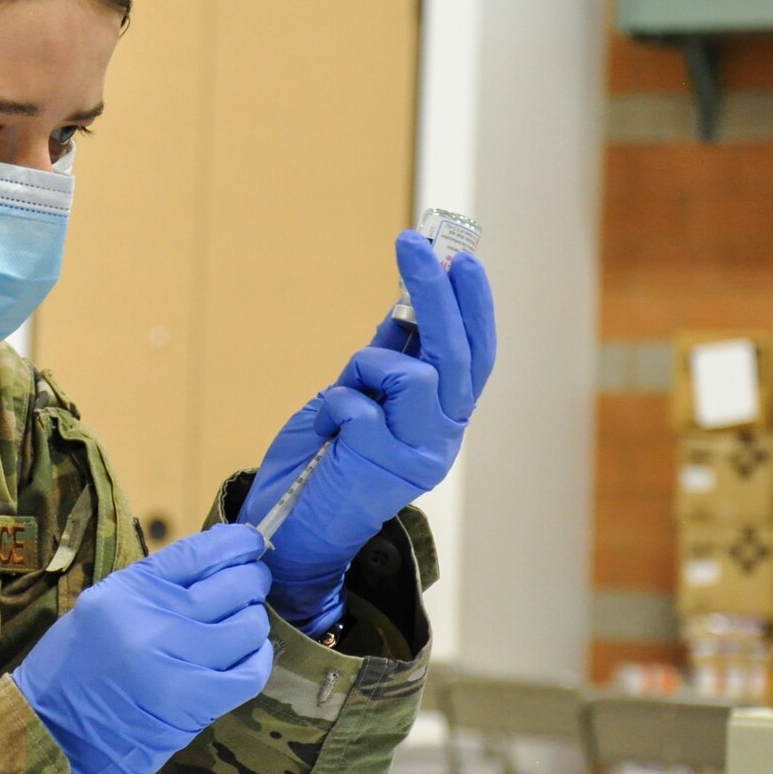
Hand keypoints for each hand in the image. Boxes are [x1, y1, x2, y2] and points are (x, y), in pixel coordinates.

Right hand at [11, 524, 273, 773]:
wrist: (53, 731)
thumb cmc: (76, 666)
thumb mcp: (105, 606)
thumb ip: (156, 586)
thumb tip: (217, 564)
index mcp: (130, 589)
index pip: (200, 553)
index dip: (237, 543)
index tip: (251, 543)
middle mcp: (154, 620)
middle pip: (233, 587)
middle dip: (252, 580)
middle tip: (253, 584)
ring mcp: (176, 663)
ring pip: (247, 628)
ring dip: (253, 621)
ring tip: (244, 623)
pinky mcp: (192, 703)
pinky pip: (248, 674)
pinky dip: (257, 659)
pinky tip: (249, 655)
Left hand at [237, 231, 495, 633]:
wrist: (294, 532)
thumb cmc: (326, 462)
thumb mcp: (362, 396)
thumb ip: (388, 358)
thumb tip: (408, 303)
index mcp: (445, 417)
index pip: (477, 354)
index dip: (475, 306)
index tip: (463, 257)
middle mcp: (443, 436)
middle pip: (454, 353)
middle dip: (435, 292)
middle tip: (412, 241)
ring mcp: (419, 454)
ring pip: (414, 373)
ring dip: (368, 368)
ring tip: (343, 395)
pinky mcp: (384, 468)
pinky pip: (361, 404)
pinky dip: (337, 405)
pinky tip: (328, 434)